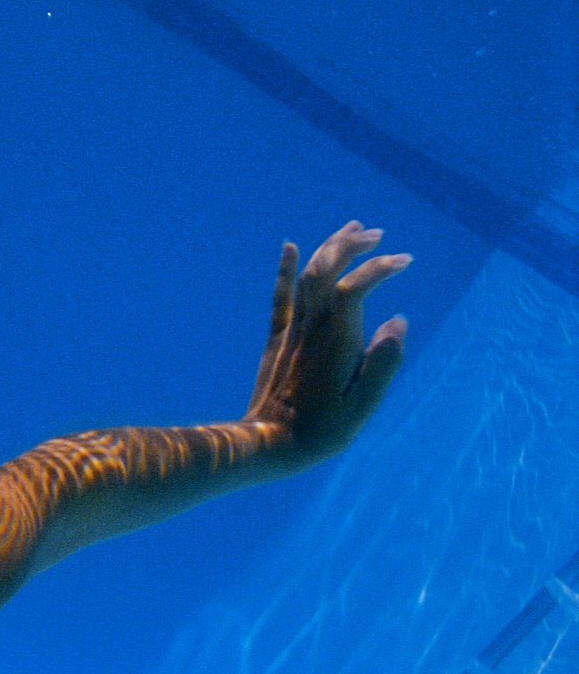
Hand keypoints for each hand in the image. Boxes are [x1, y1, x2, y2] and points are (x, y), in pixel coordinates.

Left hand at [244, 222, 408, 472]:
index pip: (354, 288)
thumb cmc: (322, 431)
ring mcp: (291, 333)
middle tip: (378, 234)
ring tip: (352, 229)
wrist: (268, 444)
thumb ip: (383, 362)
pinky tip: (288, 246)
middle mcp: (311, 330)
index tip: (405, 260)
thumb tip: (398, 320)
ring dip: (328, 248)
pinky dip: (284, 269)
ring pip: (306, 278)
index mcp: (336, 343)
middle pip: (325, 272)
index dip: (378, 267)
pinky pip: (279, 297)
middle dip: (351, 245)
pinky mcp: (276, 340)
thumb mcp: (363, 405)